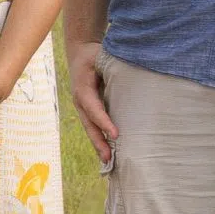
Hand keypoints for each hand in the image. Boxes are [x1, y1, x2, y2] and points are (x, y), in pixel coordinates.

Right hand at [68, 47, 119, 170]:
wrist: (79, 52)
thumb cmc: (94, 54)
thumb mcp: (101, 55)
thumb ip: (112, 65)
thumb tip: (135, 71)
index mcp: (83, 88)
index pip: (93, 108)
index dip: (104, 122)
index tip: (116, 134)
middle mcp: (80, 100)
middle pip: (89, 124)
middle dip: (99, 142)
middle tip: (109, 157)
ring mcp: (83, 107)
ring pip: (90, 128)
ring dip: (99, 145)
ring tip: (109, 161)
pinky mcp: (89, 109)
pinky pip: (94, 126)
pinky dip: (101, 139)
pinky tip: (109, 151)